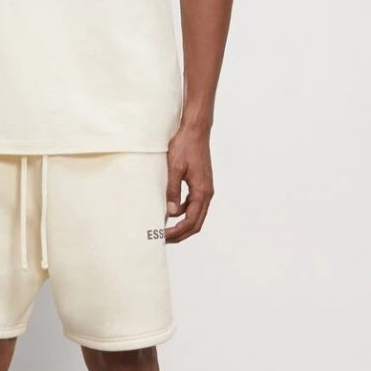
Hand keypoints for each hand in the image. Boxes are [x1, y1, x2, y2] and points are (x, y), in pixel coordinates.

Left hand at [164, 126, 213, 242]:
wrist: (195, 131)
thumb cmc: (185, 146)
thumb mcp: (175, 168)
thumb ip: (173, 191)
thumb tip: (170, 213)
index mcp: (202, 191)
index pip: (191, 221)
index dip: (177, 231)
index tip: (163, 236)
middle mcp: (207, 193)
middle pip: (196, 223)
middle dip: (180, 233)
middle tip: (163, 238)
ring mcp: (205, 189)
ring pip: (195, 215)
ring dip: (182, 224)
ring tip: (165, 228)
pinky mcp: (200, 184)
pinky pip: (193, 204)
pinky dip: (183, 212)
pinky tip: (170, 210)